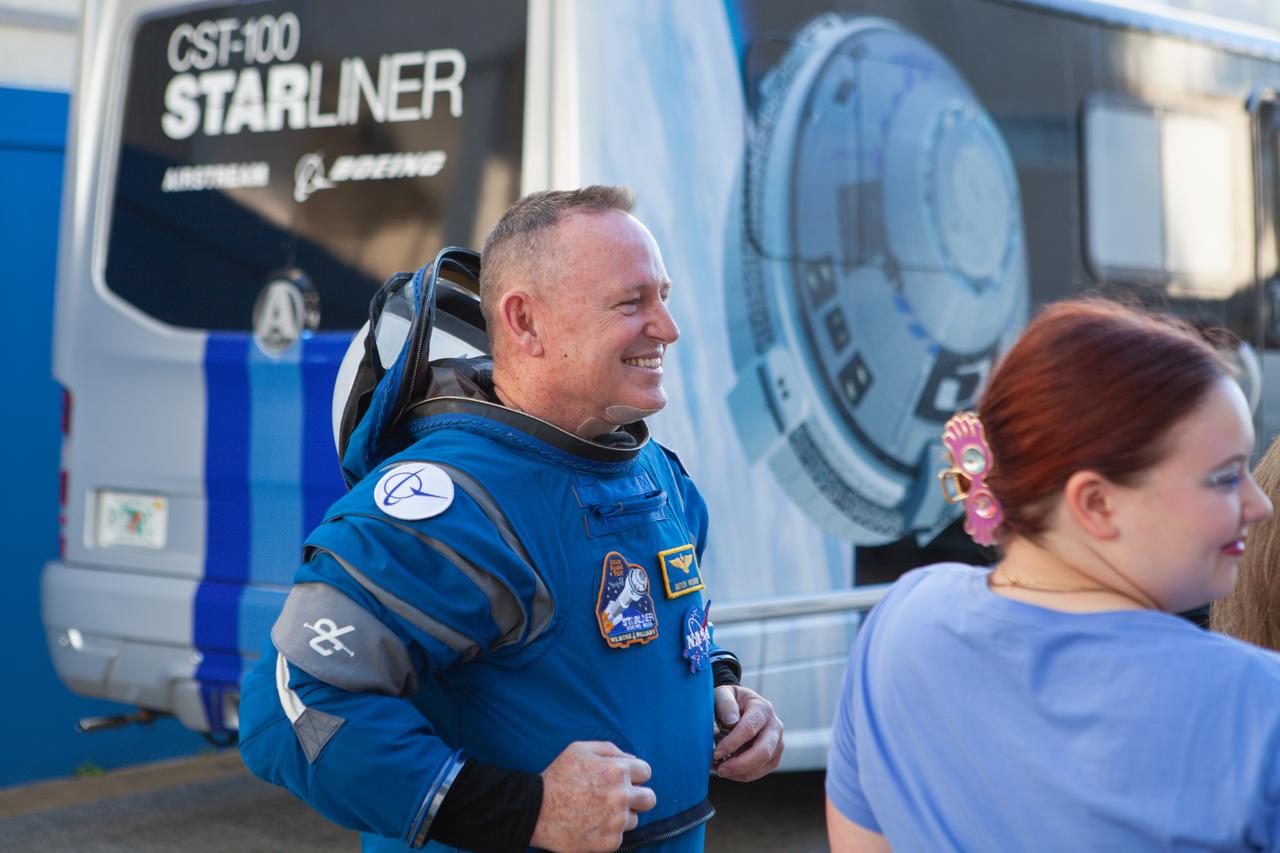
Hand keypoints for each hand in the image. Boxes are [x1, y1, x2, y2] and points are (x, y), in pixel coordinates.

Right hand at [530, 740, 656, 852]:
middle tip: (619, 798)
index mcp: (617, 771)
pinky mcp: (610, 842)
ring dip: (621, 816)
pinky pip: (620, 837)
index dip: (635, 774)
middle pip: (650, 799)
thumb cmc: (557, 777)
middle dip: (638, 797)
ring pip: (634, 819)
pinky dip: (608, 832)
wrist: (536, 811)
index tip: (625, 779)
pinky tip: (591, 824)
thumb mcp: (580, 750)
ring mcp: (617, 821)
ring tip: (597, 812)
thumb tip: (632, 759)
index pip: (646, 771)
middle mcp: (621, 796)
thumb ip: (610, 750)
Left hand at [712, 684, 783, 780]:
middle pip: (763, 752)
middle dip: (740, 765)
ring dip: (740, 772)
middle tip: (720, 770)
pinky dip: (743, 775)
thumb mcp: (723, 694)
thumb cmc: (730, 700)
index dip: (731, 744)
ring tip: (720, 769)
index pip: (749, 729)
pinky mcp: (774, 756)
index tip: (715, 753)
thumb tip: (731, 722)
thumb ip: (725, 704)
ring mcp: (777, 742)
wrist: (739, 705)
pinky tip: (728, 770)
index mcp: (762, 708)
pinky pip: (761, 771)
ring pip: (763, 765)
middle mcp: (775, 726)